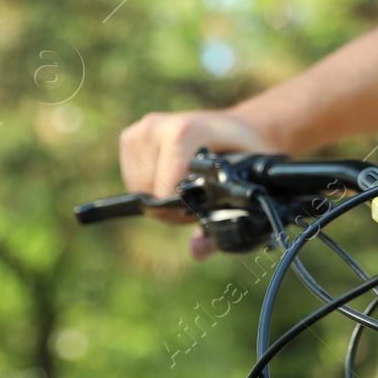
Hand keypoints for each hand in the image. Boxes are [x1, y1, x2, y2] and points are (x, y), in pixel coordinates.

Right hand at [117, 109, 278, 258]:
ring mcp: (139, 130)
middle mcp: (155, 127)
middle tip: (200, 194)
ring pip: (138, 189)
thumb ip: (224, 220)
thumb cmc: (246, 153)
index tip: (206, 201)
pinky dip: (152, 186)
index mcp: (183, 132)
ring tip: (188, 183)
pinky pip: (132, 180)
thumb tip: (196, 251)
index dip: (183, 207)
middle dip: (174, 205)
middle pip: (149, 193)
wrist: (240, 126)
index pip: (164, 189)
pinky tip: (173, 175)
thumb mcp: (247, 183)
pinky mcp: (130, 137)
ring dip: (161, 196)